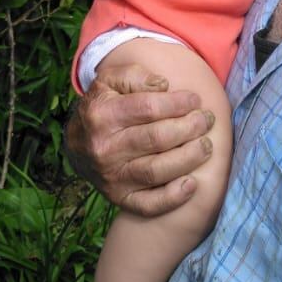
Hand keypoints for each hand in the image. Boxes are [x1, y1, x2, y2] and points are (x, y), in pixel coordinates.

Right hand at [65, 63, 215, 216]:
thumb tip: (163, 85)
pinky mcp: (120, 199)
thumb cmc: (102, 107)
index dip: (177, 103)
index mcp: (102, 116)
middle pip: (156, 139)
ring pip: (156, 171)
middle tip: (206, 120)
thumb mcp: (109, 81)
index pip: (148, 108)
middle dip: (189, 128)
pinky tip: (192, 183)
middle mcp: (105, 149)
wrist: (76, 144)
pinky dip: (173, 198)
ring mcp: (112, 177)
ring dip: (188, 158)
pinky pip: (148, 204)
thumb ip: (135, 76)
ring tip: (206, 145)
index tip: (195, 99)